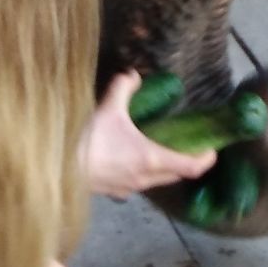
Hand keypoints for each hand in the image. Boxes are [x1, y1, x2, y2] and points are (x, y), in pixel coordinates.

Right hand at [81, 72, 216, 199]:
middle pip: (175, 175)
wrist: (54, 169)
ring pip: (156, 182)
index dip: (205, 159)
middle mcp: (144, 178)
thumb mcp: (109, 107)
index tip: (213, 150)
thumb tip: (133, 74)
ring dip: (164, 169)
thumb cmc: (88, 140)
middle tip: (189, 145)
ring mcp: (128, 189)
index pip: (190, 166)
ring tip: (162, 149)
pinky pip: (136, 184)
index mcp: (151, 158)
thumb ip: (124, 88)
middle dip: (186, 162)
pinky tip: (131, 160)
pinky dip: (143, 173)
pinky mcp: (112, 192)